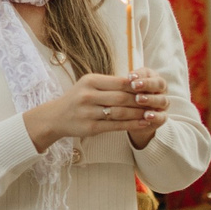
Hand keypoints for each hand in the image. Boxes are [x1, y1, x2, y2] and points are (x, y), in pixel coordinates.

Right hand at [24, 71, 170, 152]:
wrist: (55, 117)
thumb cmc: (77, 99)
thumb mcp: (88, 85)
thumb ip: (109, 83)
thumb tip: (135, 82)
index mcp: (90, 82)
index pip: (119, 82)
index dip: (136, 86)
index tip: (149, 88)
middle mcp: (88, 96)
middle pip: (122, 98)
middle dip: (140, 101)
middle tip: (155, 102)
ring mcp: (89, 112)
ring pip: (120, 113)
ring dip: (139, 114)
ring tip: (152, 113)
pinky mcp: (91, 127)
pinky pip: (116, 126)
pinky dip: (132, 125)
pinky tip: (143, 123)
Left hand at [122, 70, 171, 149]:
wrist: (130, 115)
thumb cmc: (128, 95)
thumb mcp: (127, 87)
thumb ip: (130, 81)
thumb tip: (130, 76)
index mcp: (153, 79)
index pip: (150, 74)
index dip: (141, 75)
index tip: (130, 78)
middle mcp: (160, 90)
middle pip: (159, 84)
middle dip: (147, 84)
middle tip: (134, 86)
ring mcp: (162, 104)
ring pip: (163, 100)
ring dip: (151, 99)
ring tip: (138, 100)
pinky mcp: (161, 118)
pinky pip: (162, 117)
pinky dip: (155, 116)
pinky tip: (146, 116)